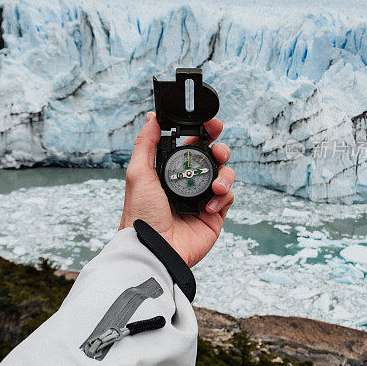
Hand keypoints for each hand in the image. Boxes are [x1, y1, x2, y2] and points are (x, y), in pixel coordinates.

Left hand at [119, 112, 234, 266]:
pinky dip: (223, 197)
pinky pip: (228, 198)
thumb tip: (151, 117)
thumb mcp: (138, 173)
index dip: (204, 133)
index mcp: (169, 171)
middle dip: (221, 149)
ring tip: (216, 185)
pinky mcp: (214, 216)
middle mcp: (187, 182)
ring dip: (225, 174)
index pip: (191, 146)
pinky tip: (208, 206)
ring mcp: (202, 198)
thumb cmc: (140, 214)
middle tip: (219, 151)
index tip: (212, 124)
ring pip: (225, 175)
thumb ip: (146, 143)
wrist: (153, 248)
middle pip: (213, 157)